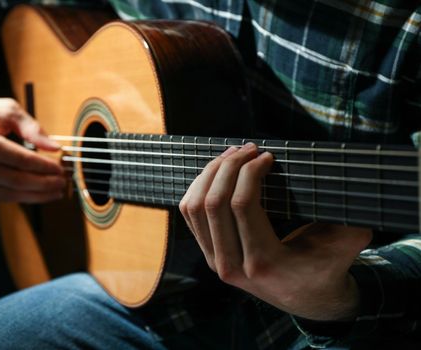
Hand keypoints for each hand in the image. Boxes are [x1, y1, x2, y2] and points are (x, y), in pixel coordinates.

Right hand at [0, 72, 65, 202]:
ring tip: (54, 193)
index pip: (24, 161)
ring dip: (35, 196)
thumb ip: (33, 128)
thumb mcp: (7, 110)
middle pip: (18, 181)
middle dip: (44, 185)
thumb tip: (55, 147)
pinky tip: (34, 193)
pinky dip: (17, 196)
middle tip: (62, 184)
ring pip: (9, 193)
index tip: (61, 169)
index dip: (46, 167)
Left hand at [179, 144, 372, 320]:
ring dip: (210, 174)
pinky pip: (190, 216)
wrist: (308, 300)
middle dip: (229, 166)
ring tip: (232, 155)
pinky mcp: (209, 255)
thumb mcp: (345, 247)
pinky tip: (217, 172)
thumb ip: (348, 220)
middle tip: (248, 148)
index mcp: (264, 262)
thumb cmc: (327, 269)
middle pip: (213, 203)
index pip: (242, 205)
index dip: (250, 172)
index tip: (267, 156)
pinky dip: (198, 188)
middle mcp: (232, 265)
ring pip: (195, 208)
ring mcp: (215, 262)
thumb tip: (344, 183)